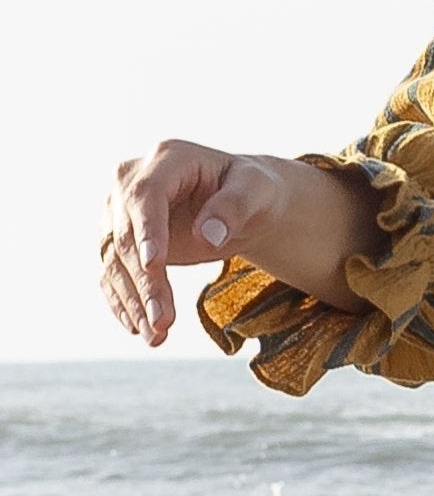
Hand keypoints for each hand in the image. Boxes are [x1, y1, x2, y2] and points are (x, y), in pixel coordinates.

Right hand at [98, 138, 273, 349]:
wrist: (241, 200)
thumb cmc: (253, 190)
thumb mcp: (258, 191)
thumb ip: (234, 207)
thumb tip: (207, 235)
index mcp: (166, 159)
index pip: (145, 195)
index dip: (147, 229)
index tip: (153, 264)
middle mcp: (132, 181)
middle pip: (127, 233)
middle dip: (144, 280)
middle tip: (162, 322)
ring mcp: (121, 210)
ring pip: (115, 258)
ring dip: (132, 299)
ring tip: (155, 336)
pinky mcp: (121, 238)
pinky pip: (113, 271)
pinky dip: (123, 300)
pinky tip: (137, 328)